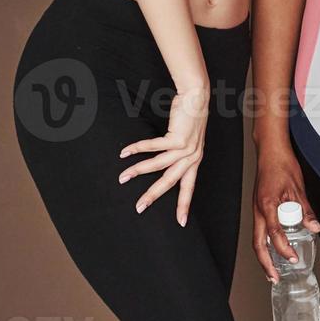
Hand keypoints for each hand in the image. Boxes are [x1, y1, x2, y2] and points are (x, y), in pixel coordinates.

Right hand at [118, 84, 210, 226]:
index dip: (184, 204)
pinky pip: (152, 147)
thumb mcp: (187, 140)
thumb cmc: (189, 118)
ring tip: (122, 178)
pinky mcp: (178, 138)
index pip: (189, 187)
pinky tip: (124, 153)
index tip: (181, 222)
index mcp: (195, 160)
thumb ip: (177, 154)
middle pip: (171, 182)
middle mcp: (193, 156)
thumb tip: (160, 166)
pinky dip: (137, 149)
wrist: (197, 97)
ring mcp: (186, 148)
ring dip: (138, 172)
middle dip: (153, 196)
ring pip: (158, 166)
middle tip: (139, 208)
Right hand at [252, 142, 319, 282]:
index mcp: (267, 205)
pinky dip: (264, 243)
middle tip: (275, 277)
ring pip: (256, 239)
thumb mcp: (299, 188)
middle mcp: (258, 210)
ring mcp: (256, 209)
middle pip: (258, 244)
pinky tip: (273, 249)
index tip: (292, 258)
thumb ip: (306, 210)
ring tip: (272, 270)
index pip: (274, 233)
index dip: (283, 249)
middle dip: (265, 263)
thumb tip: (314, 227)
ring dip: (264, 256)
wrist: (270, 152)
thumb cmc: (282, 165)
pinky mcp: (258, 207)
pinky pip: (259, 230)